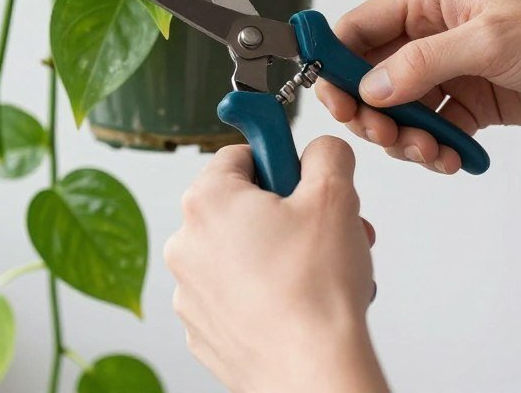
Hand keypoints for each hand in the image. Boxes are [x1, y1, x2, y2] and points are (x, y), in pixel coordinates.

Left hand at [164, 137, 387, 392]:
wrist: (312, 372)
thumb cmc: (316, 290)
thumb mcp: (335, 195)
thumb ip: (326, 154)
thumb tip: (320, 151)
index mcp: (207, 200)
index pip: (239, 156)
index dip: (280, 164)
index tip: (302, 181)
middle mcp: (185, 242)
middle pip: (242, 207)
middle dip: (288, 215)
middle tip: (324, 232)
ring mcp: (189, 290)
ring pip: (241, 253)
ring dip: (279, 254)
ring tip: (319, 274)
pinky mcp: (202, 329)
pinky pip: (235, 294)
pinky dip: (264, 294)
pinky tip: (297, 304)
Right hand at [316, 0, 520, 172]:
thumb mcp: (487, 41)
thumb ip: (422, 64)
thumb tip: (370, 89)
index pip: (359, 27)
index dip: (336, 60)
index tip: (330, 96)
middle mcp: (430, 34)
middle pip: (370, 74)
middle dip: (368, 109)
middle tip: (381, 133)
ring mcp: (448, 71)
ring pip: (397, 109)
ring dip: (402, 136)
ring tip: (428, 152)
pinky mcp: (467, 104)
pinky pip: (430, 130)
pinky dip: (432, 149)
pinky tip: (451, 159)